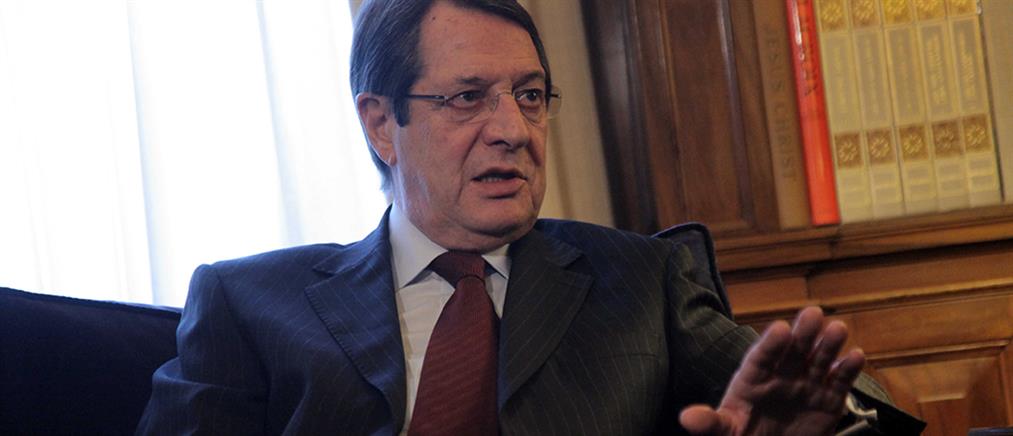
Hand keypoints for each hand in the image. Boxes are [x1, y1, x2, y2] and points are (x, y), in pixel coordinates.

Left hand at [679, 306, 864, 435]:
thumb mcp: (724, 432)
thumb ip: (710, 423)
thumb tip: (688, 418)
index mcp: (752, 379)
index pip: (761, 358)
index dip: (770, 344)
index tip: (779, 329)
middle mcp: (781, 375)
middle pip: (792, 351)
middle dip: (802, 332)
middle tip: (813, 313)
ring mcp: (806, 385)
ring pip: (818, 360)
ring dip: (828, 344)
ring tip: (837, 329)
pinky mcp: (828, 400)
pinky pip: (839, 382)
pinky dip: (848, 369)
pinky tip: (855, 356)